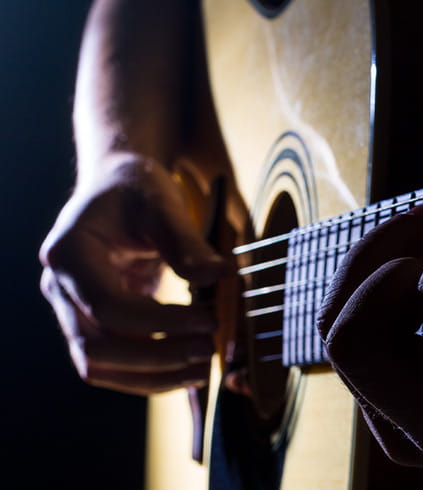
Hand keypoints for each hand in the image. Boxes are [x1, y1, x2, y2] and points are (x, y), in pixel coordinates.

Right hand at [40, 153, 229, 395]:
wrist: (119, 187)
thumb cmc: (136, 189)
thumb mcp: (161, 203)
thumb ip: (187, 242)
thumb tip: (220, 277)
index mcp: (69, 255)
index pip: (107, 307)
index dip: (160, 322)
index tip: (209, 320)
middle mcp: (61, 289)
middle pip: (97, 348)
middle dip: (157, 357)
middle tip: (208, 348)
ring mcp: (73, 311)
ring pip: (101, 366)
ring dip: (153, 376)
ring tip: (203, 369)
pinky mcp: (94, 324)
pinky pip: (115, 364)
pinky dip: (150, 374)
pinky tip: (189, 370)